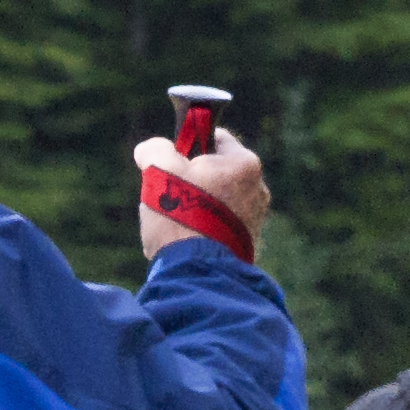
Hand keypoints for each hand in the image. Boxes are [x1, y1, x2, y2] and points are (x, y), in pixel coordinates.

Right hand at [134, 137, 267, 258]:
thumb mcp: (159, 170)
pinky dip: (202, 229)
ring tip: (174, 224)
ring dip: (194, 207)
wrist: (196, 272)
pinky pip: (219, 226)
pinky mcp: (246, 244)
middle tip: (168, 196)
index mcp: (244, 163)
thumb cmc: (180, 215)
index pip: (215, 137)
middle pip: (215, 173)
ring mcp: (255, 219)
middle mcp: (258, 189)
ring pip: (215, 201)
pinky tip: (184, 241)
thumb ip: (155, 150)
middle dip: (190, 181)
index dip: (188, 145)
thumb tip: (151, 150)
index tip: (170, 161)